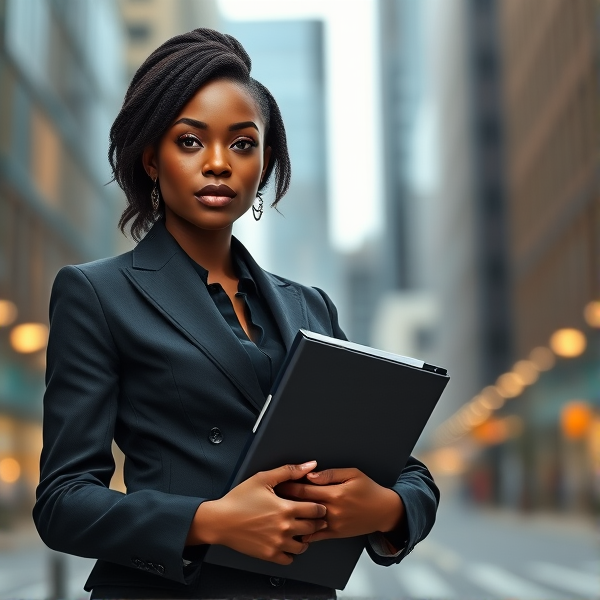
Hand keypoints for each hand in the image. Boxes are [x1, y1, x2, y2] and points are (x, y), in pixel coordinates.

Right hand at [186, 461, 327, 564]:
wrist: (220, 521)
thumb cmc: (240, 498)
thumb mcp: (263, 478)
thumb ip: (289, 471)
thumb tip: (311, 464)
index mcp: (286, 508)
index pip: (316, 510)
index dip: (320, 507)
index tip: (317, 505)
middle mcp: (285, 528)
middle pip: (313, 528)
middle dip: (316, 522)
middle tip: (312, 518)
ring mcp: (277, 544)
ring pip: (303, 546)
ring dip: (305, 538)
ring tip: (298, 531)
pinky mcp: (269, 555)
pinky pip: (289, 559)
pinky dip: (291, 552)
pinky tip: (286, 542)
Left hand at [276, 468, 404, 542]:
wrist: (384, 511)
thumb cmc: (369, 489)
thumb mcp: (352, 474)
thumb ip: (330, 474)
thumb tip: (310, 474)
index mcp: (335, 493)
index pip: (306, 488)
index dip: (289, 485)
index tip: (277, 483)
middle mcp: (332, 511)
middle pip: (302, 505)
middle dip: (285, 500)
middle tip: (270, 497)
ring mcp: (333, 524)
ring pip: (306, 522)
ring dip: (291, 517)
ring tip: (276, 513)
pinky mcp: (335, 534)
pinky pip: (314, 536)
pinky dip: (301, 533)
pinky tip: (291, 528)